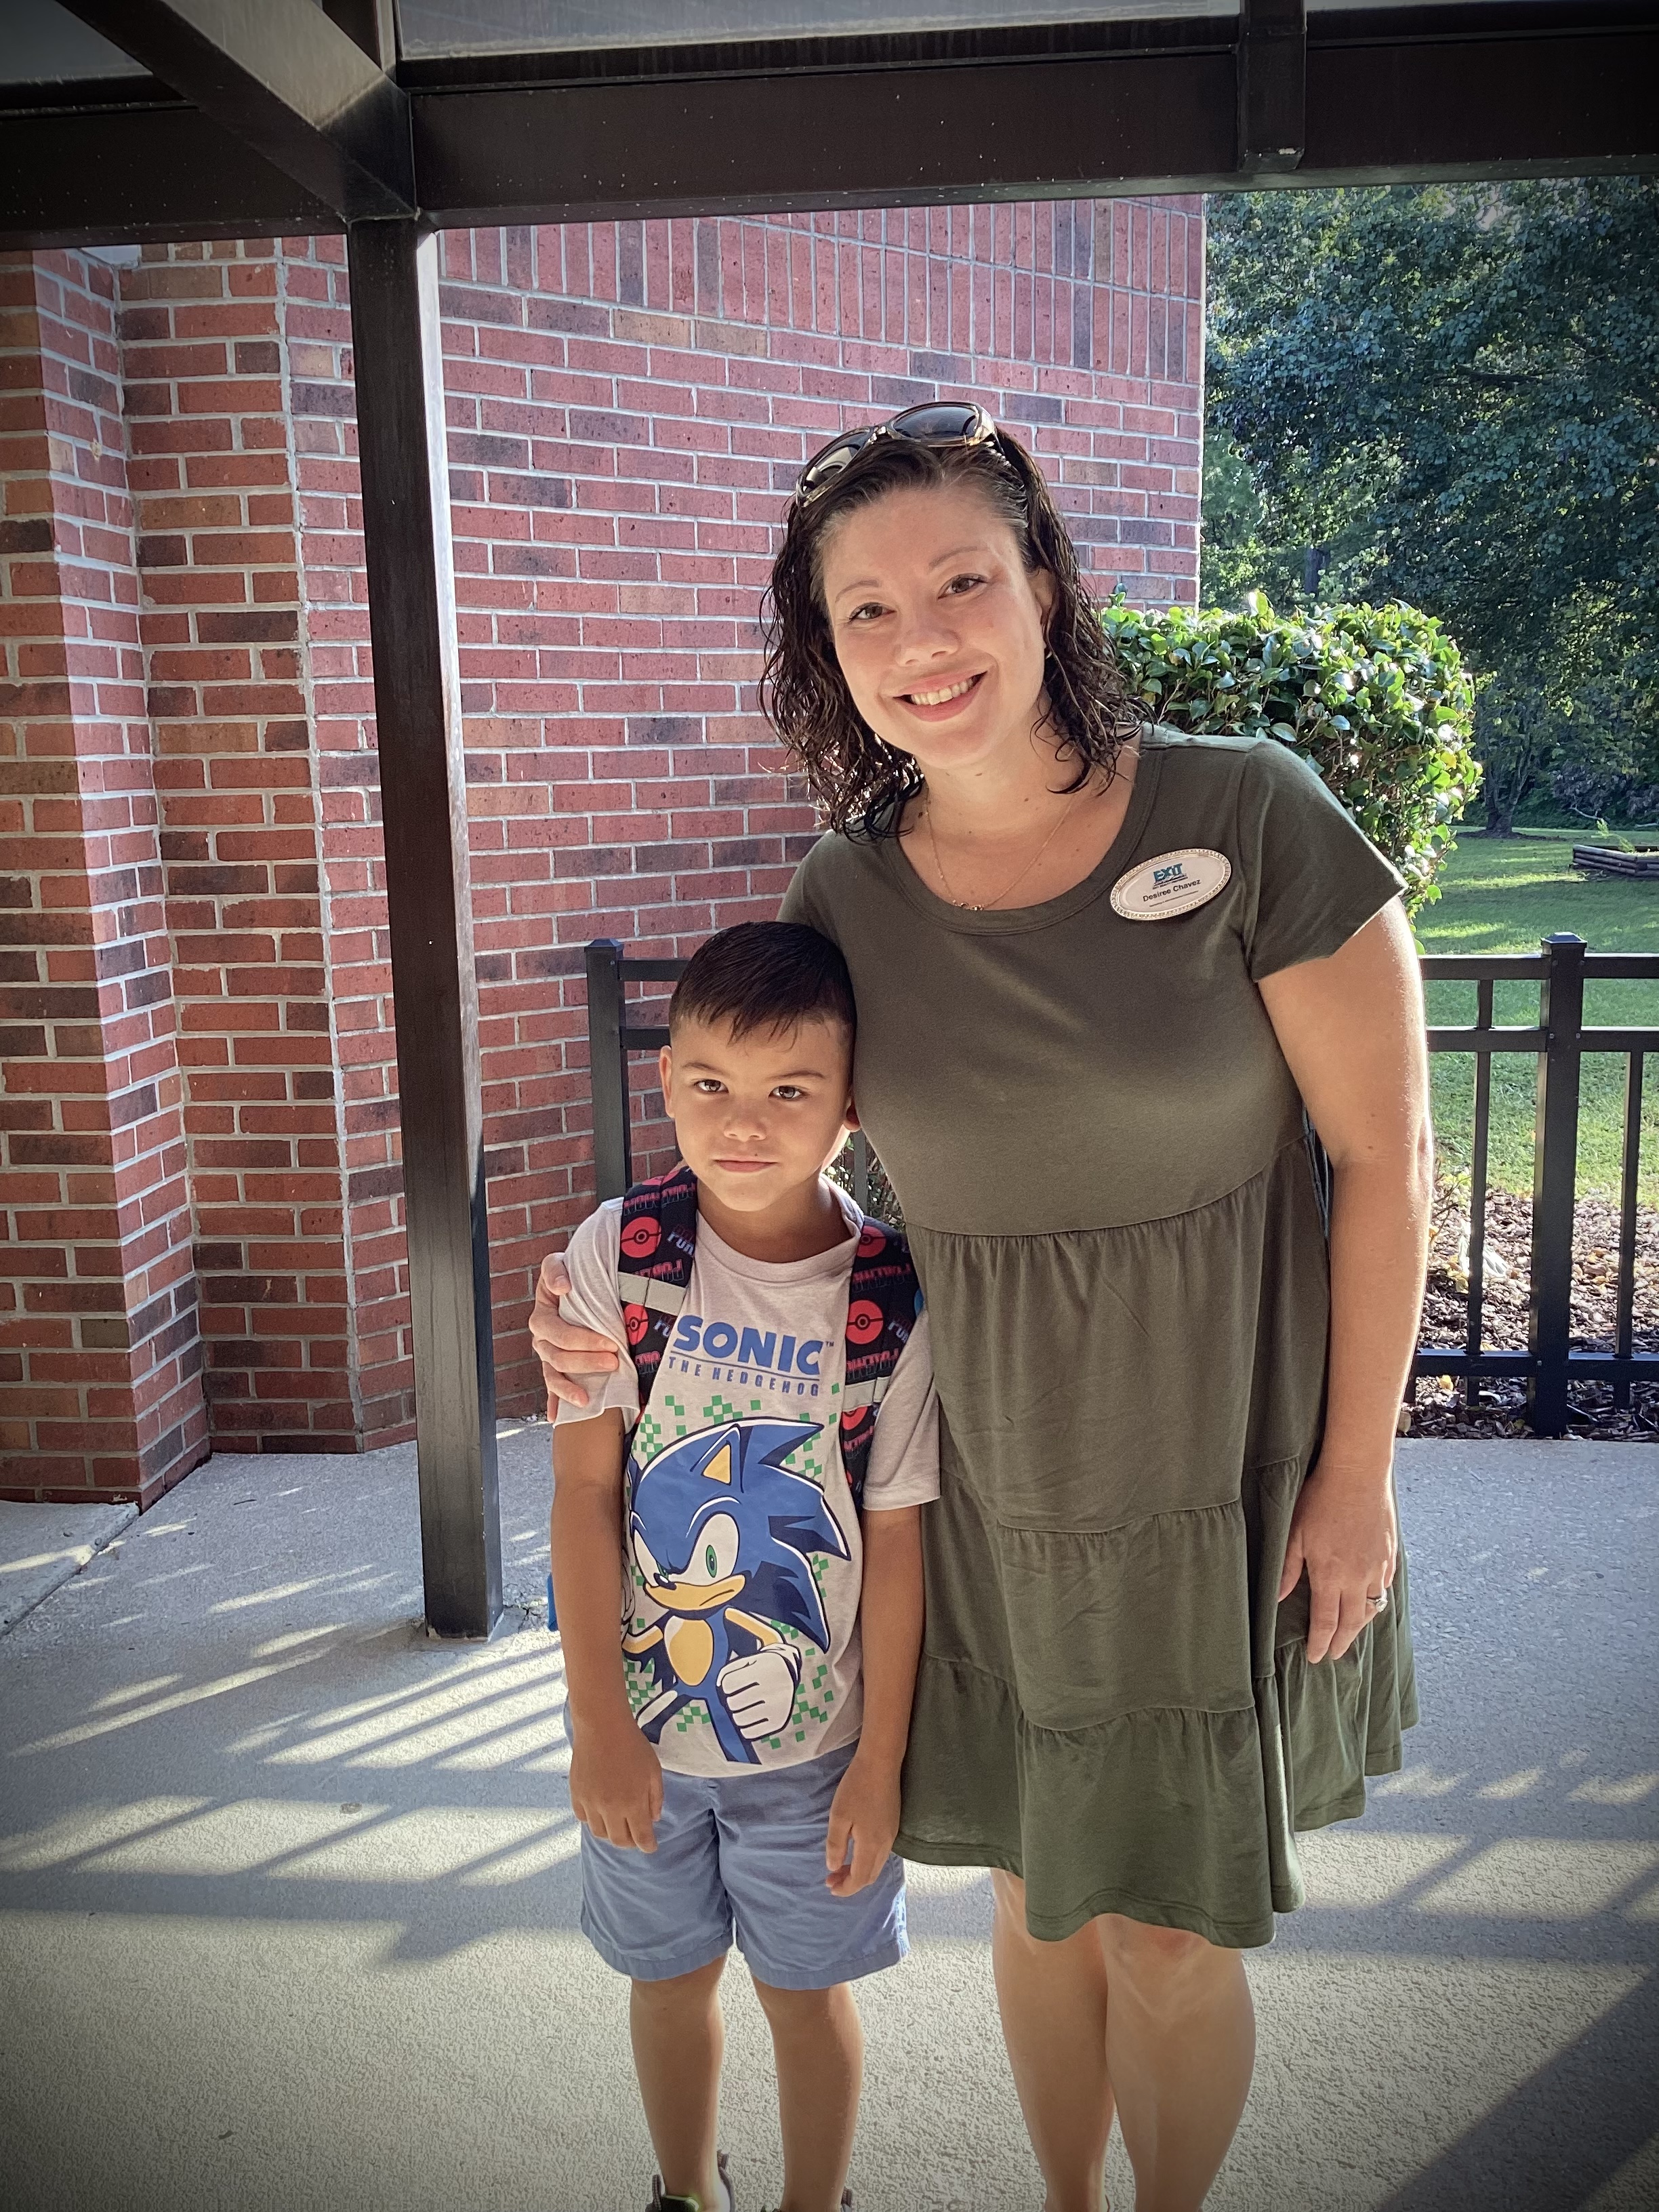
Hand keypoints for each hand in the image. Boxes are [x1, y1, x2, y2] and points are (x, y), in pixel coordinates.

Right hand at [530, 1252, 621, 1413]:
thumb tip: (562, 1288)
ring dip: (570, 1388)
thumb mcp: (557, 1264)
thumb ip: (555, 1271)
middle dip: (586, 1362)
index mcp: (542, 1316)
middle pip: (558, 1357)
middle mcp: (542, 1339)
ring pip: (553, 1376)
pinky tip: (557, 1417)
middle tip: (614, 1361)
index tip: (610, 1342)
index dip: (582, 1340)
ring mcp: (548, 1355)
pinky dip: (554, 1402)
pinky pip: (551, 1387)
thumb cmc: (569, 1274)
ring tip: (587, 1398)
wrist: (574, 1282)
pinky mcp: (556, 1366)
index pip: (558, 1333)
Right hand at [569, 1715, 662, 1850]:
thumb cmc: (632, 1745)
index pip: (641, 1837)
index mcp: (632, 1803)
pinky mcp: (576, 1795)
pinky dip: (593, 1820)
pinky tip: (601, 1811)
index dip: (648, 1845)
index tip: (651, 1847)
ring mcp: (590, 1803)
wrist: (601, 1726)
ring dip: (611, 1833)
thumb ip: (655, 1798)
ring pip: (599, 1833)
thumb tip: (653, 1819)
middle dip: (630, 1842)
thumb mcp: (653, 1770)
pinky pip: (583, 1818)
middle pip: (619, 1840)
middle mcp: (610, 1809)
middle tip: (636, 1836)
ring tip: (618, 1823)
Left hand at [717, 1644, 800, 1740]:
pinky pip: (749, 1732)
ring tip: (742, 1708)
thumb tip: (718, 1688)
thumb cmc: (759, 1667)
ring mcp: (777, 1707)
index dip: (726, 1685)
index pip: (729, 1684)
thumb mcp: (747, 1661)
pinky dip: (744, 1727)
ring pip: (740, 1719)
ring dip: (736, 1714)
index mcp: (763, 1670)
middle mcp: (772, 1689)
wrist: (788, 1672)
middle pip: (733, 1703)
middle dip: (731, 1701)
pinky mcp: (778, 1722)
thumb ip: (727, 1672)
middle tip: (737, 1697)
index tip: (732, 1684)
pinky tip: (748, 1718)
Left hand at [825, 1749, 900, 1896]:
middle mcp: (885, 1845)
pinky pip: (881, 1854)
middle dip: (851, 1883)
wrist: (881, 1763)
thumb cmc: (856, 1788)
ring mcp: (892, 1834)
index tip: (829, 1886)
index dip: (845, 1888)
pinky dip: (867, 1861)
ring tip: (840, 1868)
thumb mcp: (838, 1817)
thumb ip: (836, 1845)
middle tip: (831, 1879)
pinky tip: (856, 1852)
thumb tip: (833, 1867)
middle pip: (870, 1875)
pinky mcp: (893, 1825)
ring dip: (859, 1871)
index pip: (860, 1878)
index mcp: (872, 1845)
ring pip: (877, 1865)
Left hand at [1278, 1459, 1398, 1664]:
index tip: (1317, 1657)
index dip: (1321, 1643)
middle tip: (1334, 1655)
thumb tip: (1279, 1598)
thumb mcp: (1294, 1533)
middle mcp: (1358, 1578)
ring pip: (1372, 1608)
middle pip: (1352, 1622)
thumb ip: (1288, 1569)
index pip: (1326, 1622)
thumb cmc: (1320, 1499)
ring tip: (1350, 1633)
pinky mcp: (1390, 1555)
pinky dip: (1377, 1600)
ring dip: (1360, 1625)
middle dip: (1342, 1642)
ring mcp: (1378, 1567)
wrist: (1357, 1474)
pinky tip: (1370, 1601)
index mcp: (1331, 1576)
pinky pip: (1385, 1587)